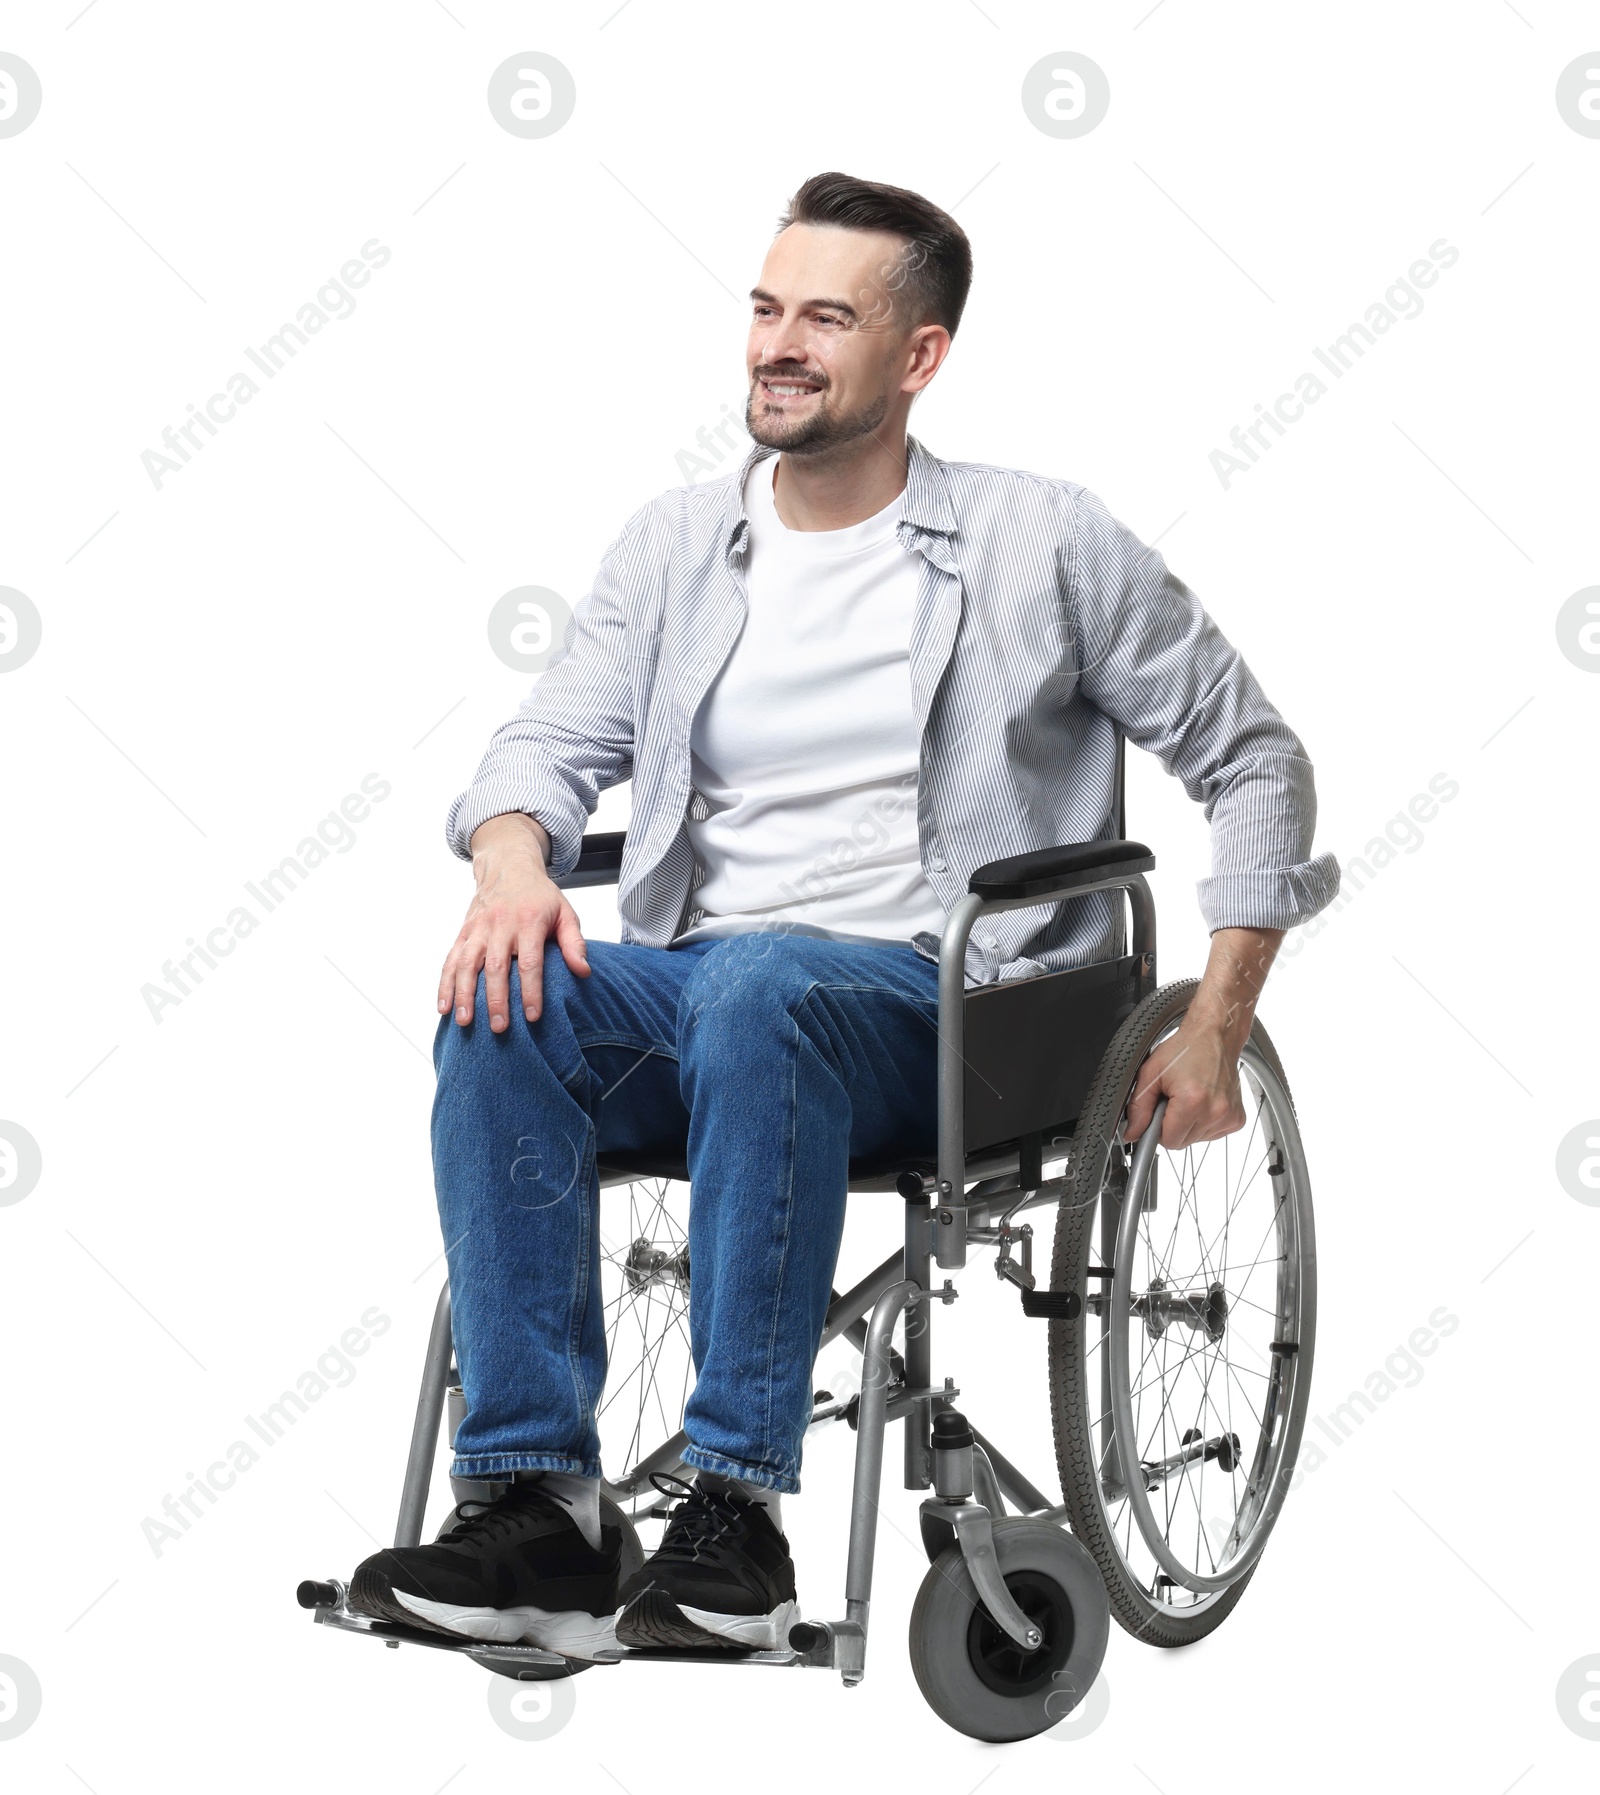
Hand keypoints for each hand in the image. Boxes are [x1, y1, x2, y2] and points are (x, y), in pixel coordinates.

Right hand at [439, 814, 589, 1031]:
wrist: (508, 868)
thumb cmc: (540, 897)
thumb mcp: (565, 913)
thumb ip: (574, 943)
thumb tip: (583, 971)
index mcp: (529, 921)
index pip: (530, 962)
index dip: (531, 990)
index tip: (533, 1016)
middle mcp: (500, 925)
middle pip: (496, 966)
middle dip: (495, 999)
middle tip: (499, 1028)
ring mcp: (478, 929)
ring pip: (467, 964)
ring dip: (464, 994)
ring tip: (466, 1022)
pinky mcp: (464, 932)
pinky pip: (451, 959)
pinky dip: (445, 984)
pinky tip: (444, 1007)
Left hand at [1123, 1019, 1246, 1149]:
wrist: (1215, 1036)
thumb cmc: (1185, 1050)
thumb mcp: (1152, 1073)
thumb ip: (1138, 1107)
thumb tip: (1132, 1134)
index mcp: (1192, 1101)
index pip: (1168, 1141)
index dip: (1158, 1128)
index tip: (1159, 1110)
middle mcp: (1214, 1111)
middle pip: (1182, 1142)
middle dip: (1173, 1125)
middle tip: (1174, 1100)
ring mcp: (1229, 1116)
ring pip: (1197, 1139)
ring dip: (1189, 1124)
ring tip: (1189, 1097)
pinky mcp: (1237, 1118)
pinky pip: (1212, 1134)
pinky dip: (1204, 1122)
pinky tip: (1203, 1102)